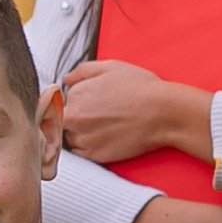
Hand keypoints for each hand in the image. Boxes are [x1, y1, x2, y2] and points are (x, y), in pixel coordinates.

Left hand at [59, 60, 207, 162]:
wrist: (162, 114)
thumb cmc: (141, 88)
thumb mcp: (111, 67)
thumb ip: (83, 71)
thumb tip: (66, 79)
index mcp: (75, 95)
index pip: (58, 101)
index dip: (69, 101)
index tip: (84, 103)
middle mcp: (74, 118)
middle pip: (60, 121)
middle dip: (72, 117)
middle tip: (95, 115)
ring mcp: (83, 138)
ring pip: (69, 137)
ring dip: (79, 133)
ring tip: (102, 126)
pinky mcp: (94, 155)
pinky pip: (79, 152)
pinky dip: (87, 146)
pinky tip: (104, 137)